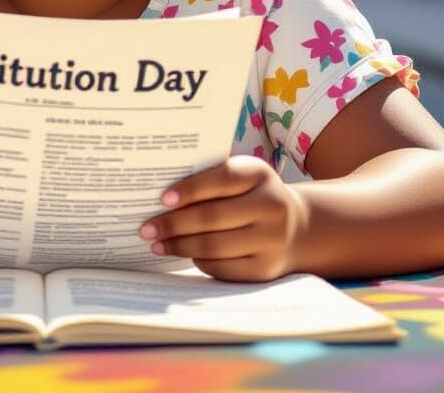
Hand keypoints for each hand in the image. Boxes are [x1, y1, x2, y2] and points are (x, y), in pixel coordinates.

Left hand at [138, 155, 307, 281]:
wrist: (297, 228)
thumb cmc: (253, 195)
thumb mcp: (243, 177)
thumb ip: (212, 178)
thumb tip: (162, 196)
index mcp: (259, 174)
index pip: (222, 179)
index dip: (190, 189)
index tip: (162, 199)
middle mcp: (271, 206)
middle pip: (212, 217)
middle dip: (173, 224)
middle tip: (146, 229)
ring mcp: (271, 241)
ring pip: (214, 246)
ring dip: (179, 246)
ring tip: (156, 244)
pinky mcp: (265, 269)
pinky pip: (223, 268)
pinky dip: (198, 261)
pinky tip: (183, 254)